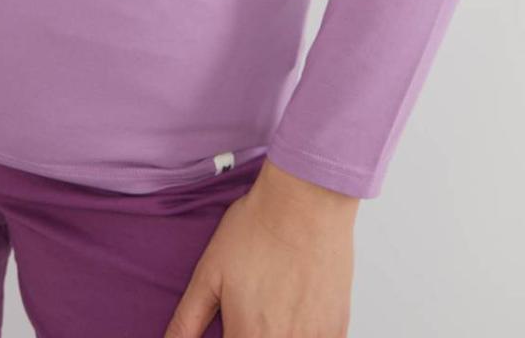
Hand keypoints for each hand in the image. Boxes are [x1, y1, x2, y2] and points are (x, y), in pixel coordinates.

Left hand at [162, 157, 357, 336]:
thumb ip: (187, 320)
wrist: (305, 200)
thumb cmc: (256, 229)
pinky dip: (304, 333)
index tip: (231, 324)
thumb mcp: (209, 273)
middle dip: (251, 332)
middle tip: (252, 310)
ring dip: (276, 332)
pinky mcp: (337, 328)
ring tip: (272, 307)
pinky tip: (296, 313)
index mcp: (247, 337)